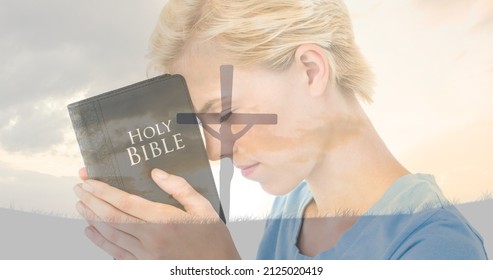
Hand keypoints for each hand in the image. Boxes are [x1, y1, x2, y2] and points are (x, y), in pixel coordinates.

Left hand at [74, 167, 239, 259]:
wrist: (218, 269)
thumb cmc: (212, 240)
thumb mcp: (202, 207)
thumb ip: (178, 188)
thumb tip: (156, 173)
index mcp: (165, 221)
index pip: (125, 202)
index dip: (103, 191)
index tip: (89, 181)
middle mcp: (151, 239)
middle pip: (111, 218)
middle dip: (92, 201)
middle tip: (79, 189)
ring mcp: (146, 255)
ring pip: (110, 236)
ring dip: (92, 219)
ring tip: (81, 205)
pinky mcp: (145, 266)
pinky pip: (116, 254)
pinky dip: (100, 242)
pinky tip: (91, 232)